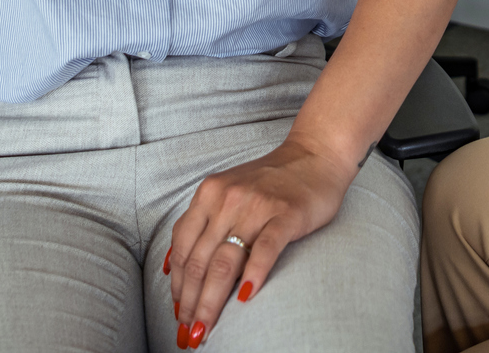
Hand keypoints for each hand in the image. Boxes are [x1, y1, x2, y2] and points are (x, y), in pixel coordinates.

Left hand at [165, 135, 358, 347]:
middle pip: (201, 262)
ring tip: (206, 328)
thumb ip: (203, 223)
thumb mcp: (227, 194)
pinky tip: (247, 297)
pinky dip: (254, 274)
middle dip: (191, 304)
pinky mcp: (286, 214)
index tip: (178, 314)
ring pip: (225, 262)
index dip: (178, 287)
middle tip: (189, 334)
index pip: (184, 249)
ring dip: (212, 301)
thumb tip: (174, 267)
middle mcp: (227, 199)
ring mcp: (257, 206)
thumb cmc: (271, 181)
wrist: (315, 155)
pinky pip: (265, 249)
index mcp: (208, 194)